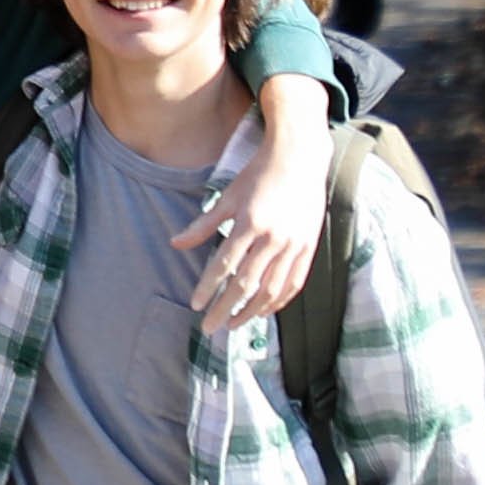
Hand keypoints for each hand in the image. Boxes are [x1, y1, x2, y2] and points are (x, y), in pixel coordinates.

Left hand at [180, 106, 331, 332]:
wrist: (299, 157)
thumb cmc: (258, 174)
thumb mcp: (228, 196)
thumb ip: (204, 225)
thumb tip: (175, 244)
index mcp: (250, 223)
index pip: (224, 265)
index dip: (208, 288)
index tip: (195, 306)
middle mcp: (273, 237)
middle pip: (246, 284)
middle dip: (226, 309)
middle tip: (210, 327)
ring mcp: (294, 244)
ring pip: (272, 289)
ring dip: (252, 311)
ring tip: (234, 324)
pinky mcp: (309, 246)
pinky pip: (294, 282)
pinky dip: (279, 301)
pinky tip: (264, 311)